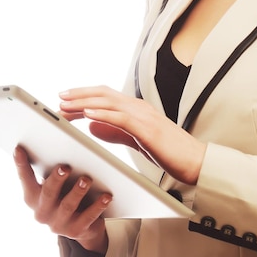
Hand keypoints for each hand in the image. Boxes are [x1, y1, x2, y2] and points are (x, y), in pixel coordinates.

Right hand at [13, 145, 110, 252]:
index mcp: (34, 197)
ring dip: (77, 191)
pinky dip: (98, 206)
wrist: (81, 225)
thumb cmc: (66, 194)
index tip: (19, 148)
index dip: (21, 165)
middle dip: (56, 179)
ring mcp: (59, 224)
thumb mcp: (57, 182)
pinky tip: (106, 196)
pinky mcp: (76, 231)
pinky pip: (88, 217)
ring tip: (87, 179)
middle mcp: (43, 212)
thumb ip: (54, 168)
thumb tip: (60, 145)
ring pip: (68, 206)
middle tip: (65, 167)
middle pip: (48, 193)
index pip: (25, 179)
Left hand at [59, 86, 206, 185]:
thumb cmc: (169, 152)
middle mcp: (139, 107)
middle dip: (79, 95)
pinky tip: (88, 115)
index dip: (84, 96)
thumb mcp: (137, 140)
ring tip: (66, 105)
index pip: (105, 96)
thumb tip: (92, 125)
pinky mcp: (148, 129)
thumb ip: (115, 131)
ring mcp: (144, 116)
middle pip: (104, 94)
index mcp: (137, 109)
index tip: (65, 100)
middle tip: (59, 98)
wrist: (196, 162)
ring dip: (85, 102)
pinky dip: (103, 114)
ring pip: (109, 102)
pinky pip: (121, 118)